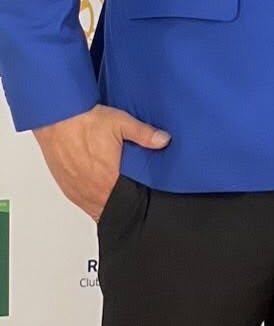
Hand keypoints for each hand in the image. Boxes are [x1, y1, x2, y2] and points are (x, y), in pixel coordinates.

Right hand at [33, 105, 170, 219]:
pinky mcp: (66, 187)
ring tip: (114, 184)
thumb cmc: (85, 121)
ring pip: (95, 206)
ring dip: (105, 198)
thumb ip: (145, 134)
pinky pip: (81, 200)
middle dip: (122, 199)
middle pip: (112, 207)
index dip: (137, 199)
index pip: (128, 203)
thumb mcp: (121, 123)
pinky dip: (90, 195)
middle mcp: (91, 191)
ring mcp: (76, 191)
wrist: (56, 118)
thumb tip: (164, 140)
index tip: (143, 192)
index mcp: (109, 180)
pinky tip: (97, 182)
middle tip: (129, 185)